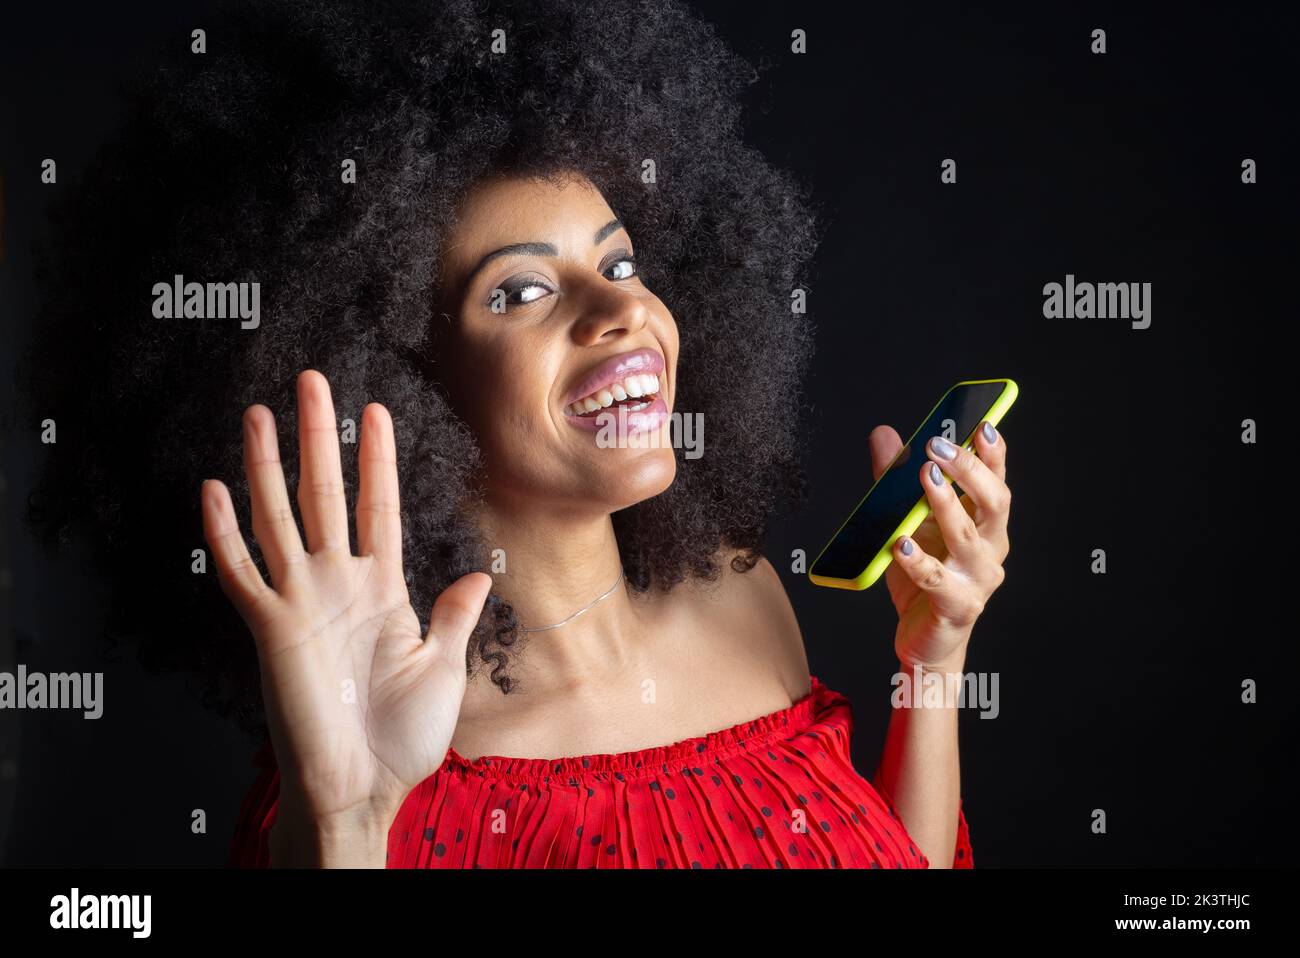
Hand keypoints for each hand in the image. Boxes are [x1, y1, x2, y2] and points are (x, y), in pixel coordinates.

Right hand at [201, 370, 491, 834]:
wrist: (365, 788)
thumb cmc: (404, 738)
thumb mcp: (443, 667)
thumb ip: (454, 617)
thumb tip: (479, 576)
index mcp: (382, 590)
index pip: (378, 507)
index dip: (377, 460)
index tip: (377, 411)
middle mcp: (338, 585)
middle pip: (326, 494)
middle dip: (320, 437)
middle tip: (312, 381)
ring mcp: (302, 602)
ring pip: (280, 518)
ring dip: (267, 466)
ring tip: (260, 413)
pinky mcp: (270, 630)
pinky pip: (241, 574)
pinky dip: (224, 533)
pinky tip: (212, 489)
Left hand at [868, 421, 1010, 671]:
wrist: (927, 639)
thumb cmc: (924, 576)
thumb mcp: (908, 521)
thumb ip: (897, 480)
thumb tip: (885, 435)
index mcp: (985, 524)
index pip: (996, 481)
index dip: (993, 453)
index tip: (982, 424)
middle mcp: (991, 548)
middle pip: (993, 503)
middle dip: (968, 470)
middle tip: (938, 446)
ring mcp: (978, 579)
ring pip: (967, 537)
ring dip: (945, 504)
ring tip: (924, 479)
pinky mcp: (958, 606)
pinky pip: (937, 580)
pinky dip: (918, 561)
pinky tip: (902, 544)